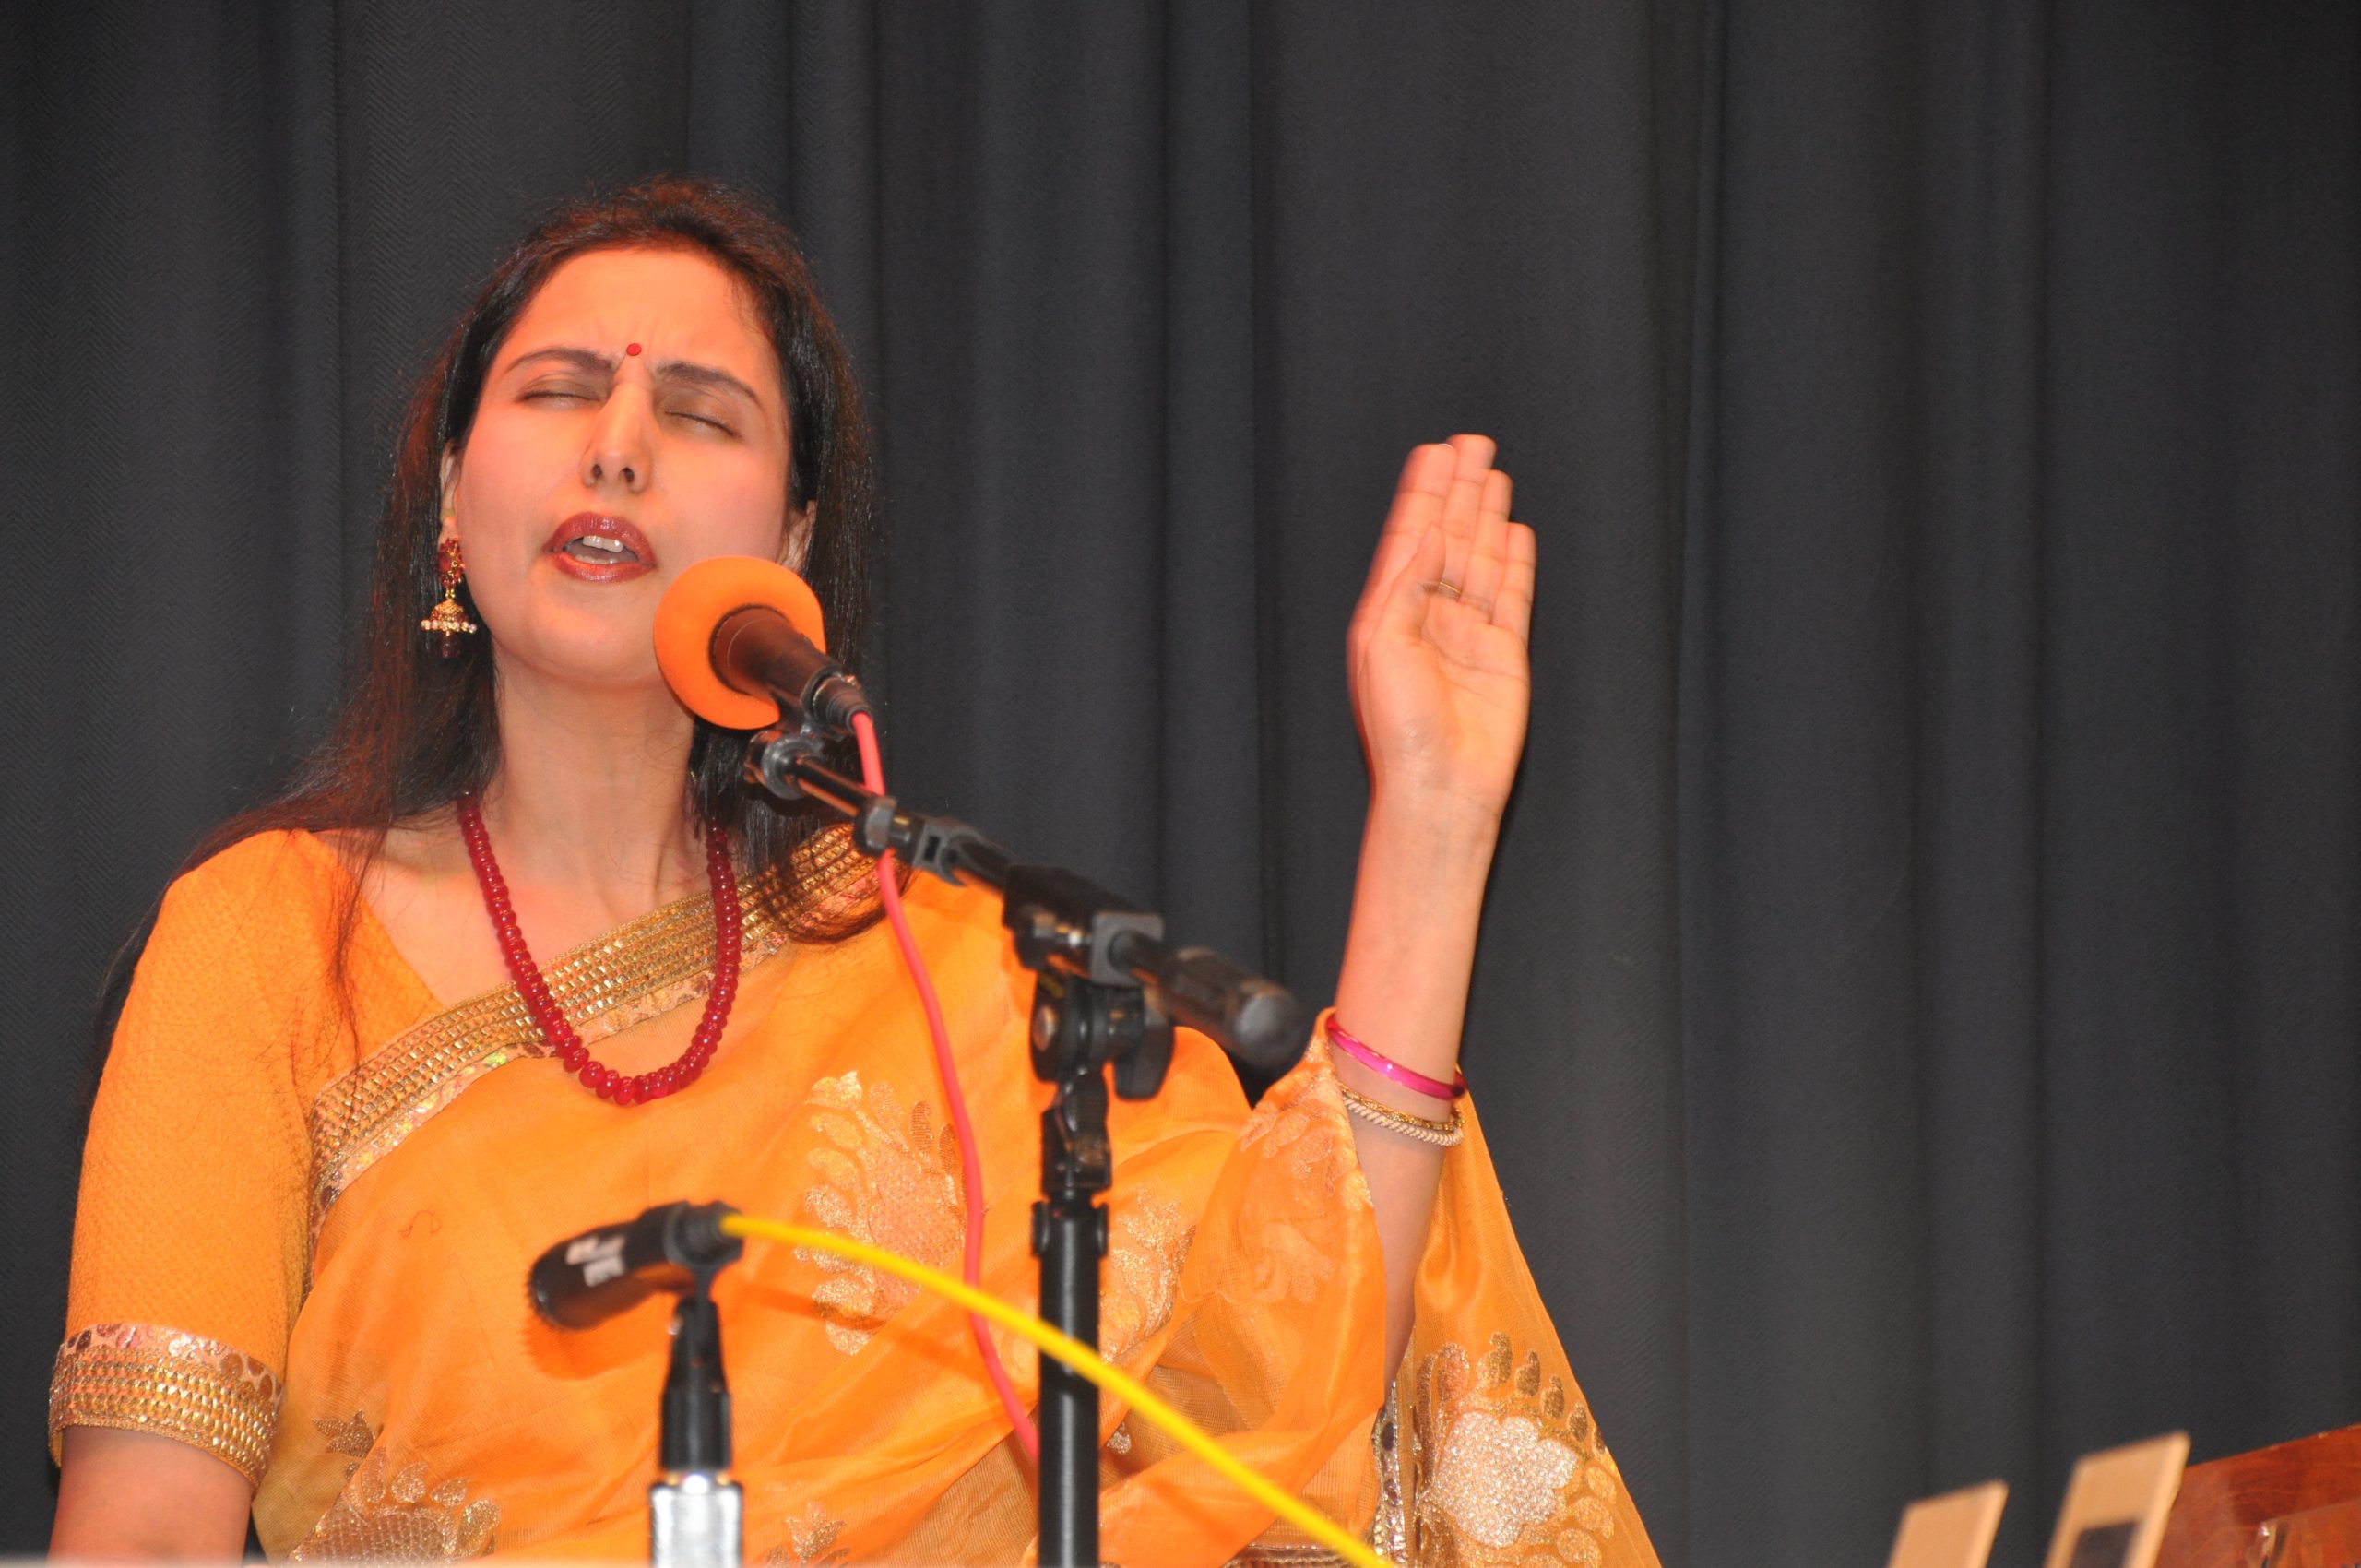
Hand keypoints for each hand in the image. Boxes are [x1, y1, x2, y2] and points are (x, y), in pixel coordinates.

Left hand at [1345, 435, 1533, 823]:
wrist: (1440, 788)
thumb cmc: (1399, 728)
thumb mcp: (1384, 646)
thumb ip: (1408, 585)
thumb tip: (1434, 533)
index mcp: (1389, 614)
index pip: (1409, 538)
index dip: (1423, 494)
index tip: (1435, 451)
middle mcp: (1428, 617)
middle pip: (1448, 537)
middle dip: (1459, 491)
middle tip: (1471, 442)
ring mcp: (1468, 635)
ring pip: (1481, 559)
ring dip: (1486, 515)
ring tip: (1493, 471)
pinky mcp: (1504, 655)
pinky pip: (1512, 597)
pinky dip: (1515, 562)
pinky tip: (1515, 530)